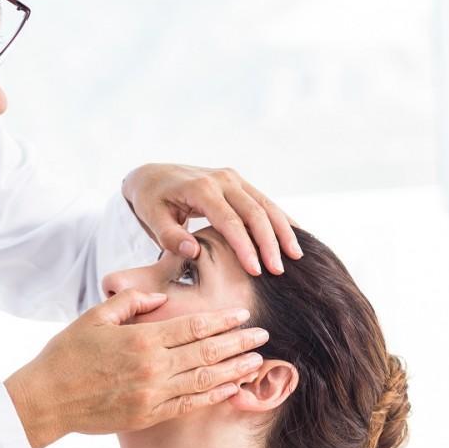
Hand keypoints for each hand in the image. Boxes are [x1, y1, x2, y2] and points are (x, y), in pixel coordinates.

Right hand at [4, 289, 269, 447]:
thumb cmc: (67, 353)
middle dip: (238, 343)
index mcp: (141, 339)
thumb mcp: (95, 317)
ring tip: (256, 361)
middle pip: (206, 353)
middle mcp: (153, 368)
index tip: (243, 314)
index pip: (192, 326)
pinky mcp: (148, 416)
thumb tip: (159, 298)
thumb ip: (129, 303)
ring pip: (204, 381)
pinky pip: (189, 406)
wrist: (47, 399)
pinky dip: (213, 397)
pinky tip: (230, 389)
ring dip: (233, 370)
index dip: (221, 320)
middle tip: (263, 335)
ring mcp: (152, 395)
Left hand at [121, 163, 301, 275]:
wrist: (153, 175)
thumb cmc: (152, 201)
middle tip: (279, 271)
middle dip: (270, 243)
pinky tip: (295, 236)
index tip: (256, 272)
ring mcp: (233, 178)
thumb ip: (170, 237)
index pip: (230, 221)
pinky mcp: (239, 182)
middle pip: (255, 212)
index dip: (245, 248)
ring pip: (266, 204)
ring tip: (297, 257)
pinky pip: (264, 200)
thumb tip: (195, 253)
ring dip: (283, 230)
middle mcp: (222, 179)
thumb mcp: (152, 218)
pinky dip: (281, 218)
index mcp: (201, 189)